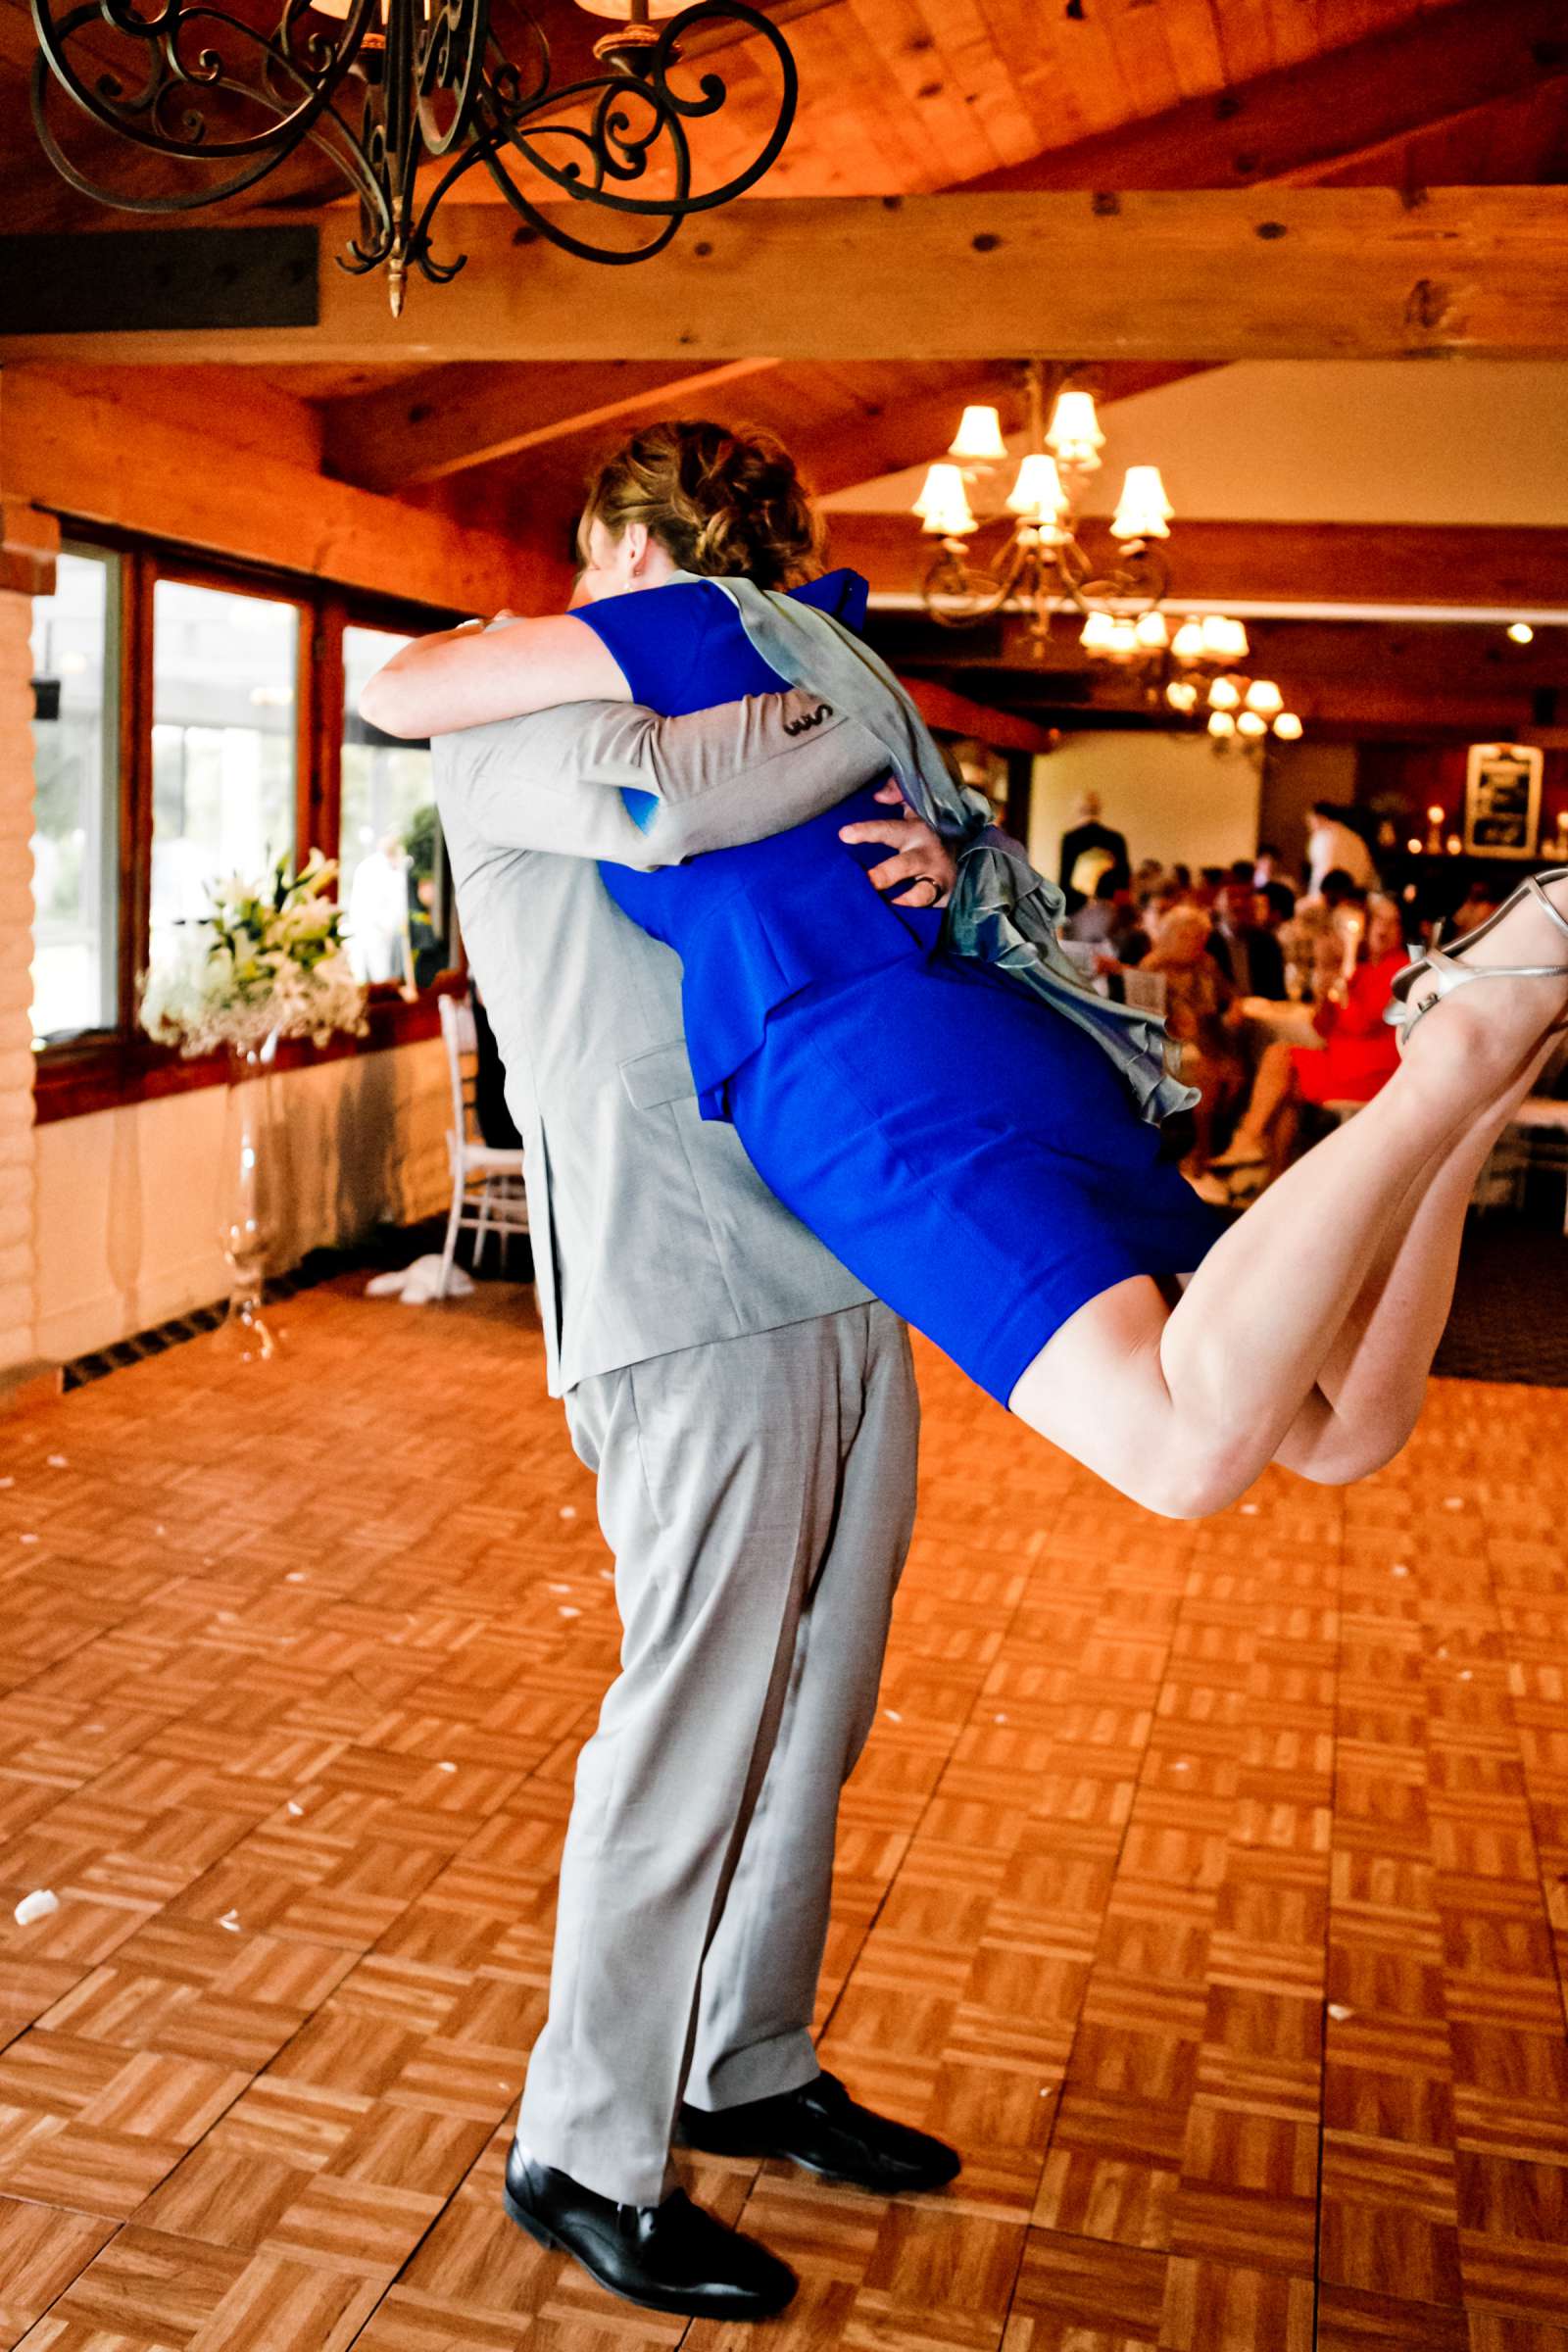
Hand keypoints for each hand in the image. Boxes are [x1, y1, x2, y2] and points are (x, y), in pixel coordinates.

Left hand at [839, 779, 957, 907]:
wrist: (970, 853)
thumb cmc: (931, 831)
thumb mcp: (917, 807)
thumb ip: (898, 792)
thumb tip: (879, 795)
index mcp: (914, 832)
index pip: (887, 830)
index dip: (867, 832)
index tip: (844, 835)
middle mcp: (925, 855)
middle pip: (905, 865)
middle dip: (887, 874)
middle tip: (869, 882)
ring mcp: (936, 879)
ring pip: (922, 892)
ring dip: (908, 899)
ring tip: (891, 904)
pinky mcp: (943, 897)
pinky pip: (931, 908)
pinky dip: (919, 912)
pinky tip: (902, 917)